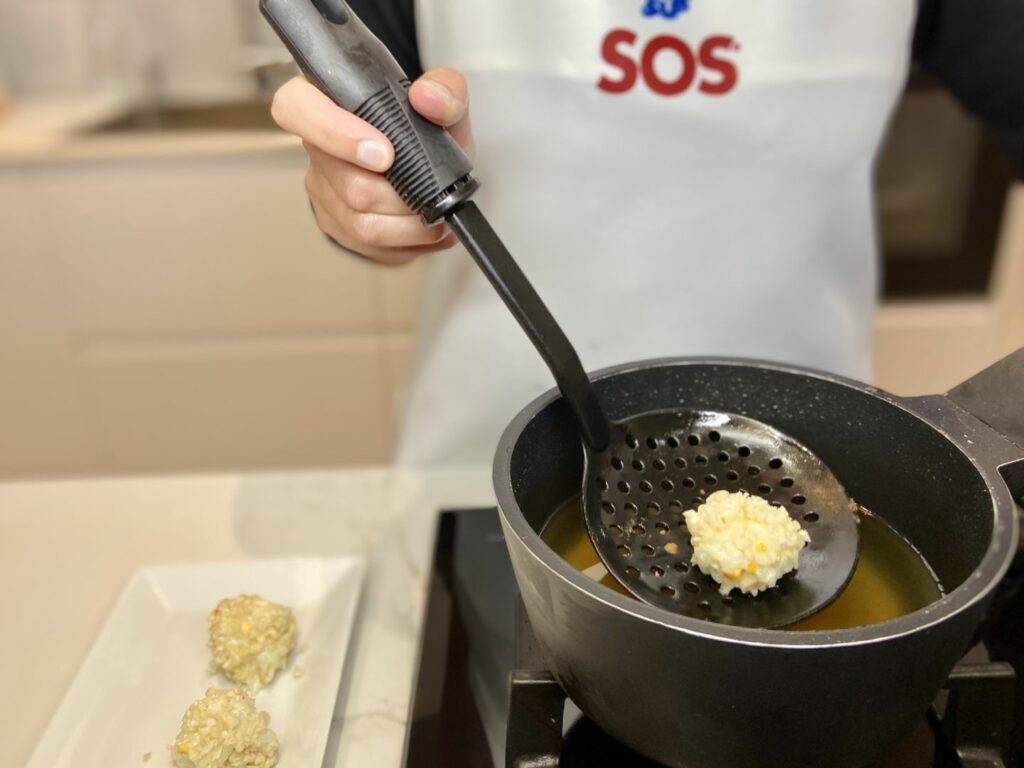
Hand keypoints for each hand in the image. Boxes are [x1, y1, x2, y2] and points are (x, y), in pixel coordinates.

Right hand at [271, 67, 472, 264]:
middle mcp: (316, 147)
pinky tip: (422, 229)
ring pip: (362, 222)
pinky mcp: (335, 224)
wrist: (431, 169)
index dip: (335, 133)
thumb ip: (446, 90)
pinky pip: (369, 245)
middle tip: (433, 192)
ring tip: (435, 214)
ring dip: (408, 225)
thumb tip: (427, 98)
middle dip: (402, 195)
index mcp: (327, 100)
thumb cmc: (427, 130)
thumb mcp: (447, 102)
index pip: (296, 108)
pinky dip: (406, 241)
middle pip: (349, 182)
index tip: (385, 154)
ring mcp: (322, 190)